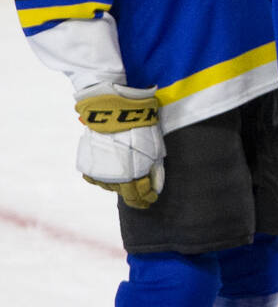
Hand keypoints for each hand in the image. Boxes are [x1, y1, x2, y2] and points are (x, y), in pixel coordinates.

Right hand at [74, 83, 165, 209]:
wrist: (115, 112)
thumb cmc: (141, 128)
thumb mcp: (156, 150)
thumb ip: (155, 171)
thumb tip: (154, 186)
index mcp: (133, 177)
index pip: (138, 196)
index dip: (146, 199)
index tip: (151, 199)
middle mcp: (114, 179)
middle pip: (125, 194)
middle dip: (136, 197)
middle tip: (142, 198)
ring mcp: (99, 173)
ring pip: (110, 187)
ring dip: (120, 185)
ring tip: (128, 180)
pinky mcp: (88, 166)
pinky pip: (96, 178)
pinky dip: (104, 177)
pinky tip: (111, 174)